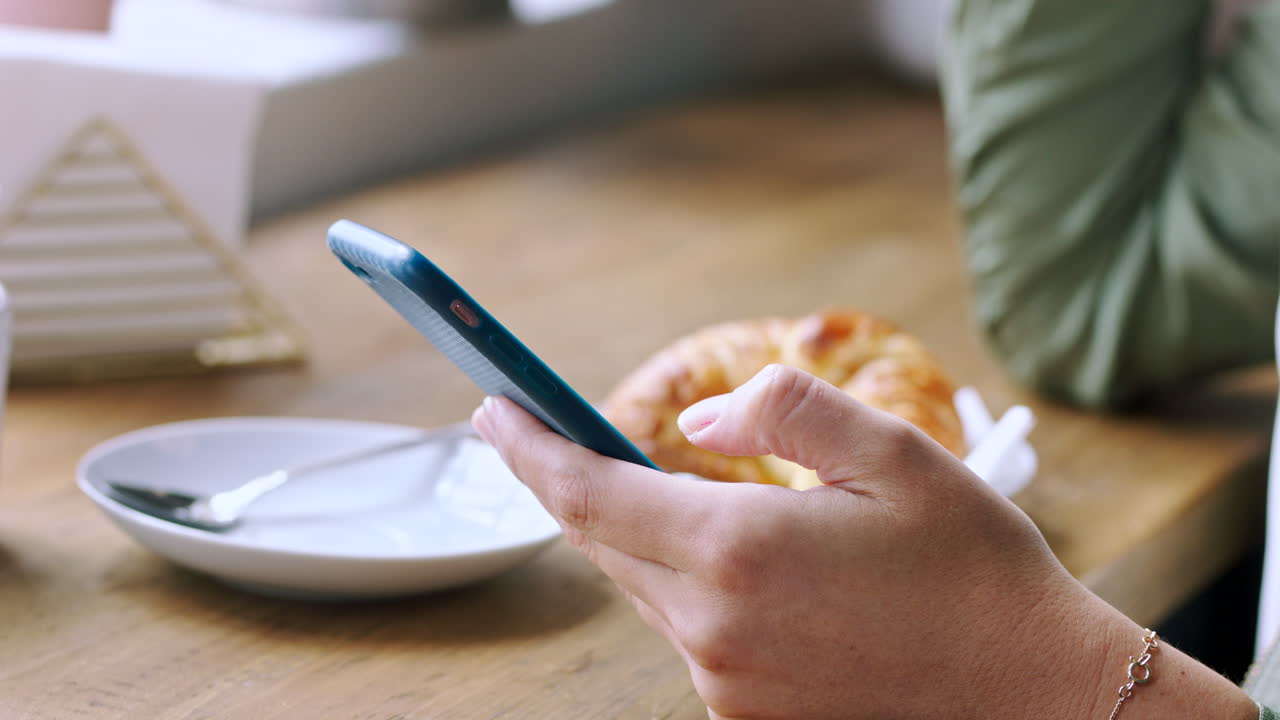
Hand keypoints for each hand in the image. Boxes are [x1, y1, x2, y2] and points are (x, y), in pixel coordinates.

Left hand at [471, 365, 1256, 718]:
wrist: (1034, 696)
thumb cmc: (975, 568)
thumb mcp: (894, 455)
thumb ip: (786, 413)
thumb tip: (697, 423)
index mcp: (739, 551)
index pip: (588, 496)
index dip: (529, 449)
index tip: (490, 410)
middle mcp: (714, 628)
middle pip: (605, 545)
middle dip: (570, 483)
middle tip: (543, 429)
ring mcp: (727, 684)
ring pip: (646, 590)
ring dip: (638, 536)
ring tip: (658, 488)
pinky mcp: (748, 717)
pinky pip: (689, 635)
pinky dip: (686, 587)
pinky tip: (732, 563)